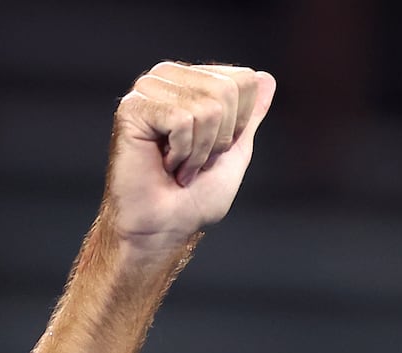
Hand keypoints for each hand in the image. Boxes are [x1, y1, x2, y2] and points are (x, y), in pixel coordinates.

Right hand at [102, 62, 275, 253]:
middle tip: (195, 162)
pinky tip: (164, 163)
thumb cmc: (195, 198)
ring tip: (178, 166)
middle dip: (219, 139)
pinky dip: (182, 153)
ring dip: (199, 151)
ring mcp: (148, 88)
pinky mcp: (133, 107)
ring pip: (206, 107)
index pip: (244, 81)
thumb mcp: (235, 153)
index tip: (214, 151)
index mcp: (194, 82)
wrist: (164, 226)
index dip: (238, 126)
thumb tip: (268, 78)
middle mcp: (170, 77)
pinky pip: (182, 120)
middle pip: (227, 91)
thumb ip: (250, 116)